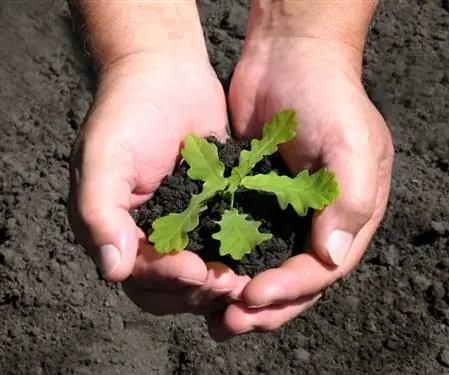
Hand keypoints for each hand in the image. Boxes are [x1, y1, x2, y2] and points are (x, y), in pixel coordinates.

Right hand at [68, 53, 248, 315]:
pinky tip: (257, 258)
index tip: (196, 270)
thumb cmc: (128, 111)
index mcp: (116, 230)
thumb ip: (98, 211)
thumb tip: (112, 270)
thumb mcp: (103, 157)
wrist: (166, 73)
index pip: (138, 276)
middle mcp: (147, 235)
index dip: (166, 280)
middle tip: (229, 283)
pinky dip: (236, 257)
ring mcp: (182, 224)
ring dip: (219, 283)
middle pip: (170, 288)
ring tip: (246, 279)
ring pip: (199, 275)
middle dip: (196, 290)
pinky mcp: (212, 209)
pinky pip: (221, 244)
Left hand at [207, 37, 393, 338]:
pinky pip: (241, 239)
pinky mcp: (253, 198)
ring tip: (214, 316)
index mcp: (349, 214)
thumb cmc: (328, 95)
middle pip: (294, 279)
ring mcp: (284, 210)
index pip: (323, 268)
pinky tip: (204, 276)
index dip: (291, 289)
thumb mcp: (352, 143)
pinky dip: (226, 261)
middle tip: (230, 322)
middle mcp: (318, 220)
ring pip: (266, 266)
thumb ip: (350, 200)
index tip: (254, 297)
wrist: (289, 55)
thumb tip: (330, 258)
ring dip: (242, 294)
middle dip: (264, 306)